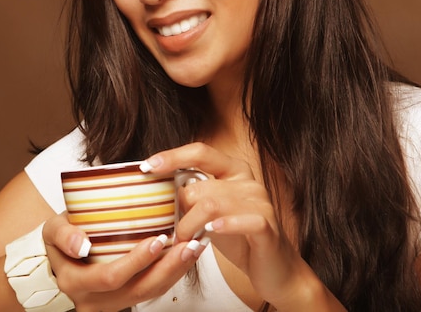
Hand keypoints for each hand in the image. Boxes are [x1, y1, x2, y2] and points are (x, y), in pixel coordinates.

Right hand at [42, 213, 206, 311]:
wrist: (54, 263)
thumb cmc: (57, 242)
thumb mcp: (51, 230)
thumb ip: (63, 234)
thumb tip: (81, 244)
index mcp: (75, 281)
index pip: (111, 276)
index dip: (137, 261)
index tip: (158, 239)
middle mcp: (94, 300)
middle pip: (138, 289)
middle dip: (167, 267)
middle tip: (188, 243)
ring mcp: (111, 304)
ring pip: (149, 293)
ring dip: (176, 271)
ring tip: (195, 247)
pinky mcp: (124, 300)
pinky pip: (152, 291)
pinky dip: (171, 273)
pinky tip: (185, 255)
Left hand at [142, 142, 331, 308]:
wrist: (274, 268)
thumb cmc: (238, 238)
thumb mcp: (210, 212)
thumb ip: (192, 195)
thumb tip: (157, 186)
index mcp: (233, 170)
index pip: (200, 152)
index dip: (172, 156)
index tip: (146, 167)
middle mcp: (248, 181)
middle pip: (200, 185)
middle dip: (179, 209)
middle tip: (173, 230)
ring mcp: (260, 202)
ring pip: (213, 204)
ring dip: (190, 225)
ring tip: (185, 240)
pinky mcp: (268, 226)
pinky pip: (244, 220)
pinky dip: (224, 226)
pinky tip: (211, 232)